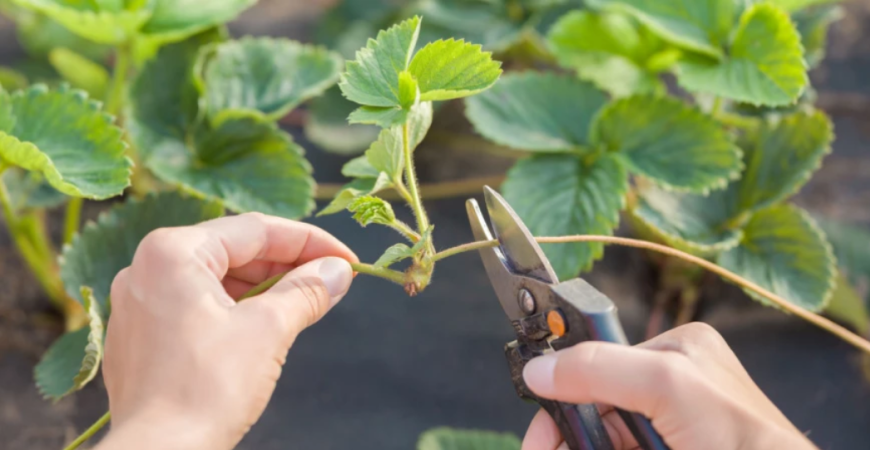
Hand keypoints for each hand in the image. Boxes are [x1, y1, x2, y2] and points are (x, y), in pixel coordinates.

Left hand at [96, 213, 356, 449]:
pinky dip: (236, 309)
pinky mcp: (142, 336)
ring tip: (308, 301)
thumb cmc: (206, 390)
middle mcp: (146, 268)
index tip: (347, 258)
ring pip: (216, 279)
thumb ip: (307, 291)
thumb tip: (338, 272)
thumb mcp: (269, 330)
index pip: (255, 230)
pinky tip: (269, 323)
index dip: (309, 241)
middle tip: (333, 279)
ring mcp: (139, 303)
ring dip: (265, 287)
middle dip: (288, 265)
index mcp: (172, 252)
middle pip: (233, 251)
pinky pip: (198, 305)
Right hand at [522, 323, 816, 449]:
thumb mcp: (666, 385)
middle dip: (566, 431)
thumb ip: (599, 369)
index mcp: (676, 350)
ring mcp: (672, 423)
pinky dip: (599, 449)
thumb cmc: (744, 441)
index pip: (596, 357)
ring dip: (578, 444)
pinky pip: (619, 445)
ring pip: (604, 435)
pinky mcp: (670, 445)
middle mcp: (672, 383)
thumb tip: (540, 369)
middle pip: (594, 403)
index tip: (538, 424)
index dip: (560, 389)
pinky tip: (579, 449)